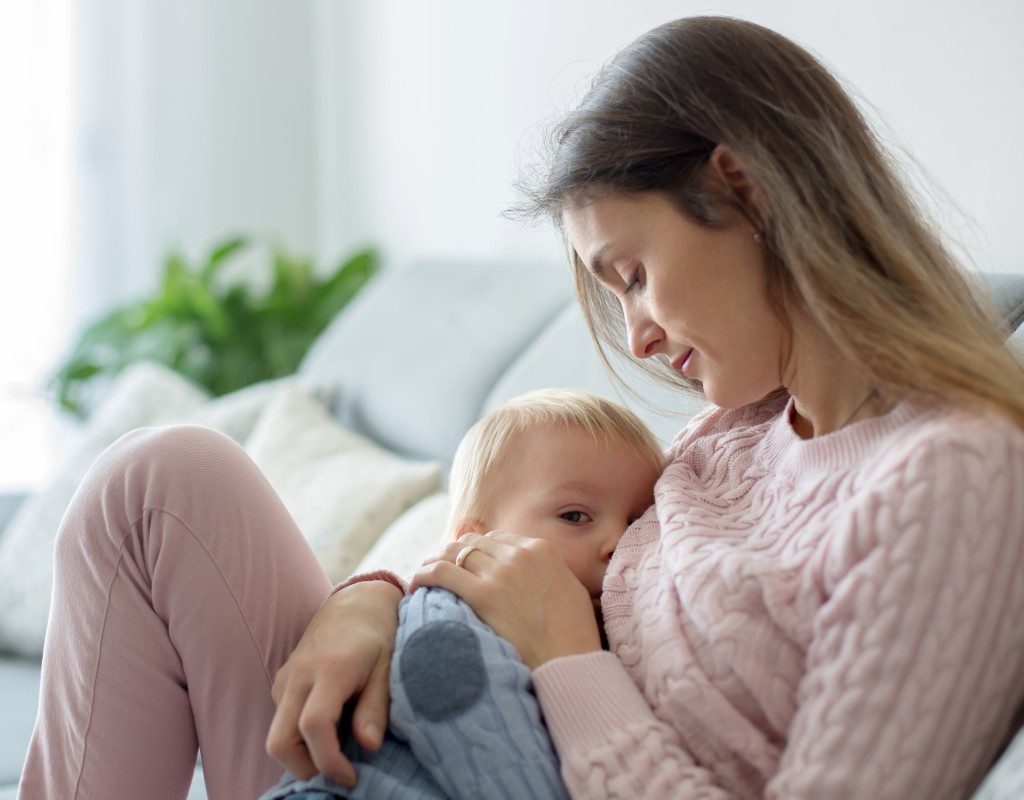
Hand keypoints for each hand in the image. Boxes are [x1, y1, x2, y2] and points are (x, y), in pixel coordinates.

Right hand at [264, 580, 402, 786]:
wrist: (357, 601)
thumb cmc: (379, 632)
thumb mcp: (389, 666)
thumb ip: (377, 706)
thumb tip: (369, 747)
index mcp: (330, 670)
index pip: (314, 726)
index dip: (329, 761)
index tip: (351, 777)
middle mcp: (299, 675)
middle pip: (279, 741)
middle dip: (304, 769)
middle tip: (339, 773)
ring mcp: (286, 678)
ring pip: (277, 734)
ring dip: (302, 754)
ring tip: (340, 749)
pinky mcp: (283, 681)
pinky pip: (282, 721)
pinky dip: (300, 737)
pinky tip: (332, 730)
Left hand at [410, 531, 601, 668]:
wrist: (572, 664)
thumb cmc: (574, 636)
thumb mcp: (569, 590)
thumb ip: (547, 573)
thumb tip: (530, 573)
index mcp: (541, 550)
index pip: (496, 538)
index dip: (478, 552)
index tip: (466, 566)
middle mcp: (520, 554)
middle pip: (472, 543)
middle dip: (454, 555)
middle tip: (439, 572)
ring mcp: (501, 573)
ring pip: (453, 553)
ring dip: (434, 563)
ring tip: (423, 578)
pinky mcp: (484, 595)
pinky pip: (441, 573)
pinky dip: (423, 575)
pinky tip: (415, 585)